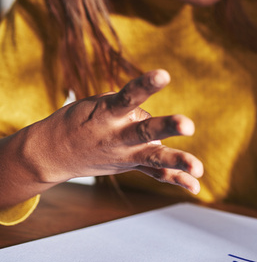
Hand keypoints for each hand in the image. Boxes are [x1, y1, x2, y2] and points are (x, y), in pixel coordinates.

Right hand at [32, 69, 202, 193]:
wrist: (51, 154)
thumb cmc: (81, 119)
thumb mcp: (100, 105)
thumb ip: (131, 110)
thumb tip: (158, 130)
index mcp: (107, 113)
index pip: (129, 96)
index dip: (145, 85)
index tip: (163, 74)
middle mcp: (118, 135)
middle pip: (145, 130)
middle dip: (167, 127)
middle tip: (188, 125)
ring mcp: (125, 154)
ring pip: (154, 157)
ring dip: (177, 160)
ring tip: (199, 168)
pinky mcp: (131, 165)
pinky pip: (156, 174)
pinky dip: (177, 178)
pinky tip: (196, 187)